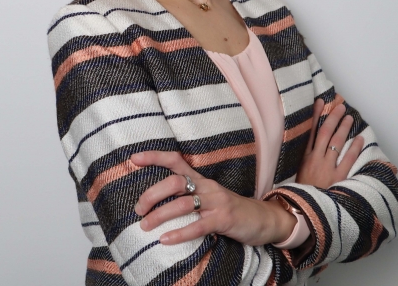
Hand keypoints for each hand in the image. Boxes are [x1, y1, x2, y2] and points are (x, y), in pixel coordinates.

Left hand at [130, 151, 295, 245]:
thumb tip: (157, 202)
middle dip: (152, 193)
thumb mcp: (209, 197)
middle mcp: (207, 186)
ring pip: (183, 203)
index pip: (176, 161)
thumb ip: (188, 196)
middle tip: (138, 209)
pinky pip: (198, 226)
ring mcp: (216, 202)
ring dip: (160, 215)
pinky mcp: (224, 220)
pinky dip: (180, 233)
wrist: (262, 219)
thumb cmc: (229, 209)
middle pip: (175, 181)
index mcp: (201, 179)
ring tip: (145, 226)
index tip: (134, 158)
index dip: (155, 157)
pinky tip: (165, 240)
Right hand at [297, 96, 364, 188]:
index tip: (321, 103)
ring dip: (344, 128)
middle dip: (333, 117)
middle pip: (325, 132)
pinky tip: (359, 139)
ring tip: (349, 117)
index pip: (311, 131)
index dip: (316, 116)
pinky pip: (348, 159)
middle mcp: (316, 159)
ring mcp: (327, 167)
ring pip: (337, 142)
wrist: (306, 211)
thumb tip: (314, 144)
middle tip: (341, 107)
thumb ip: (307, 158)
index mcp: (305, 157)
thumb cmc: (305, 192)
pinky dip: (354, 148)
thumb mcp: (300, 173)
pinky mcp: (338, 178)